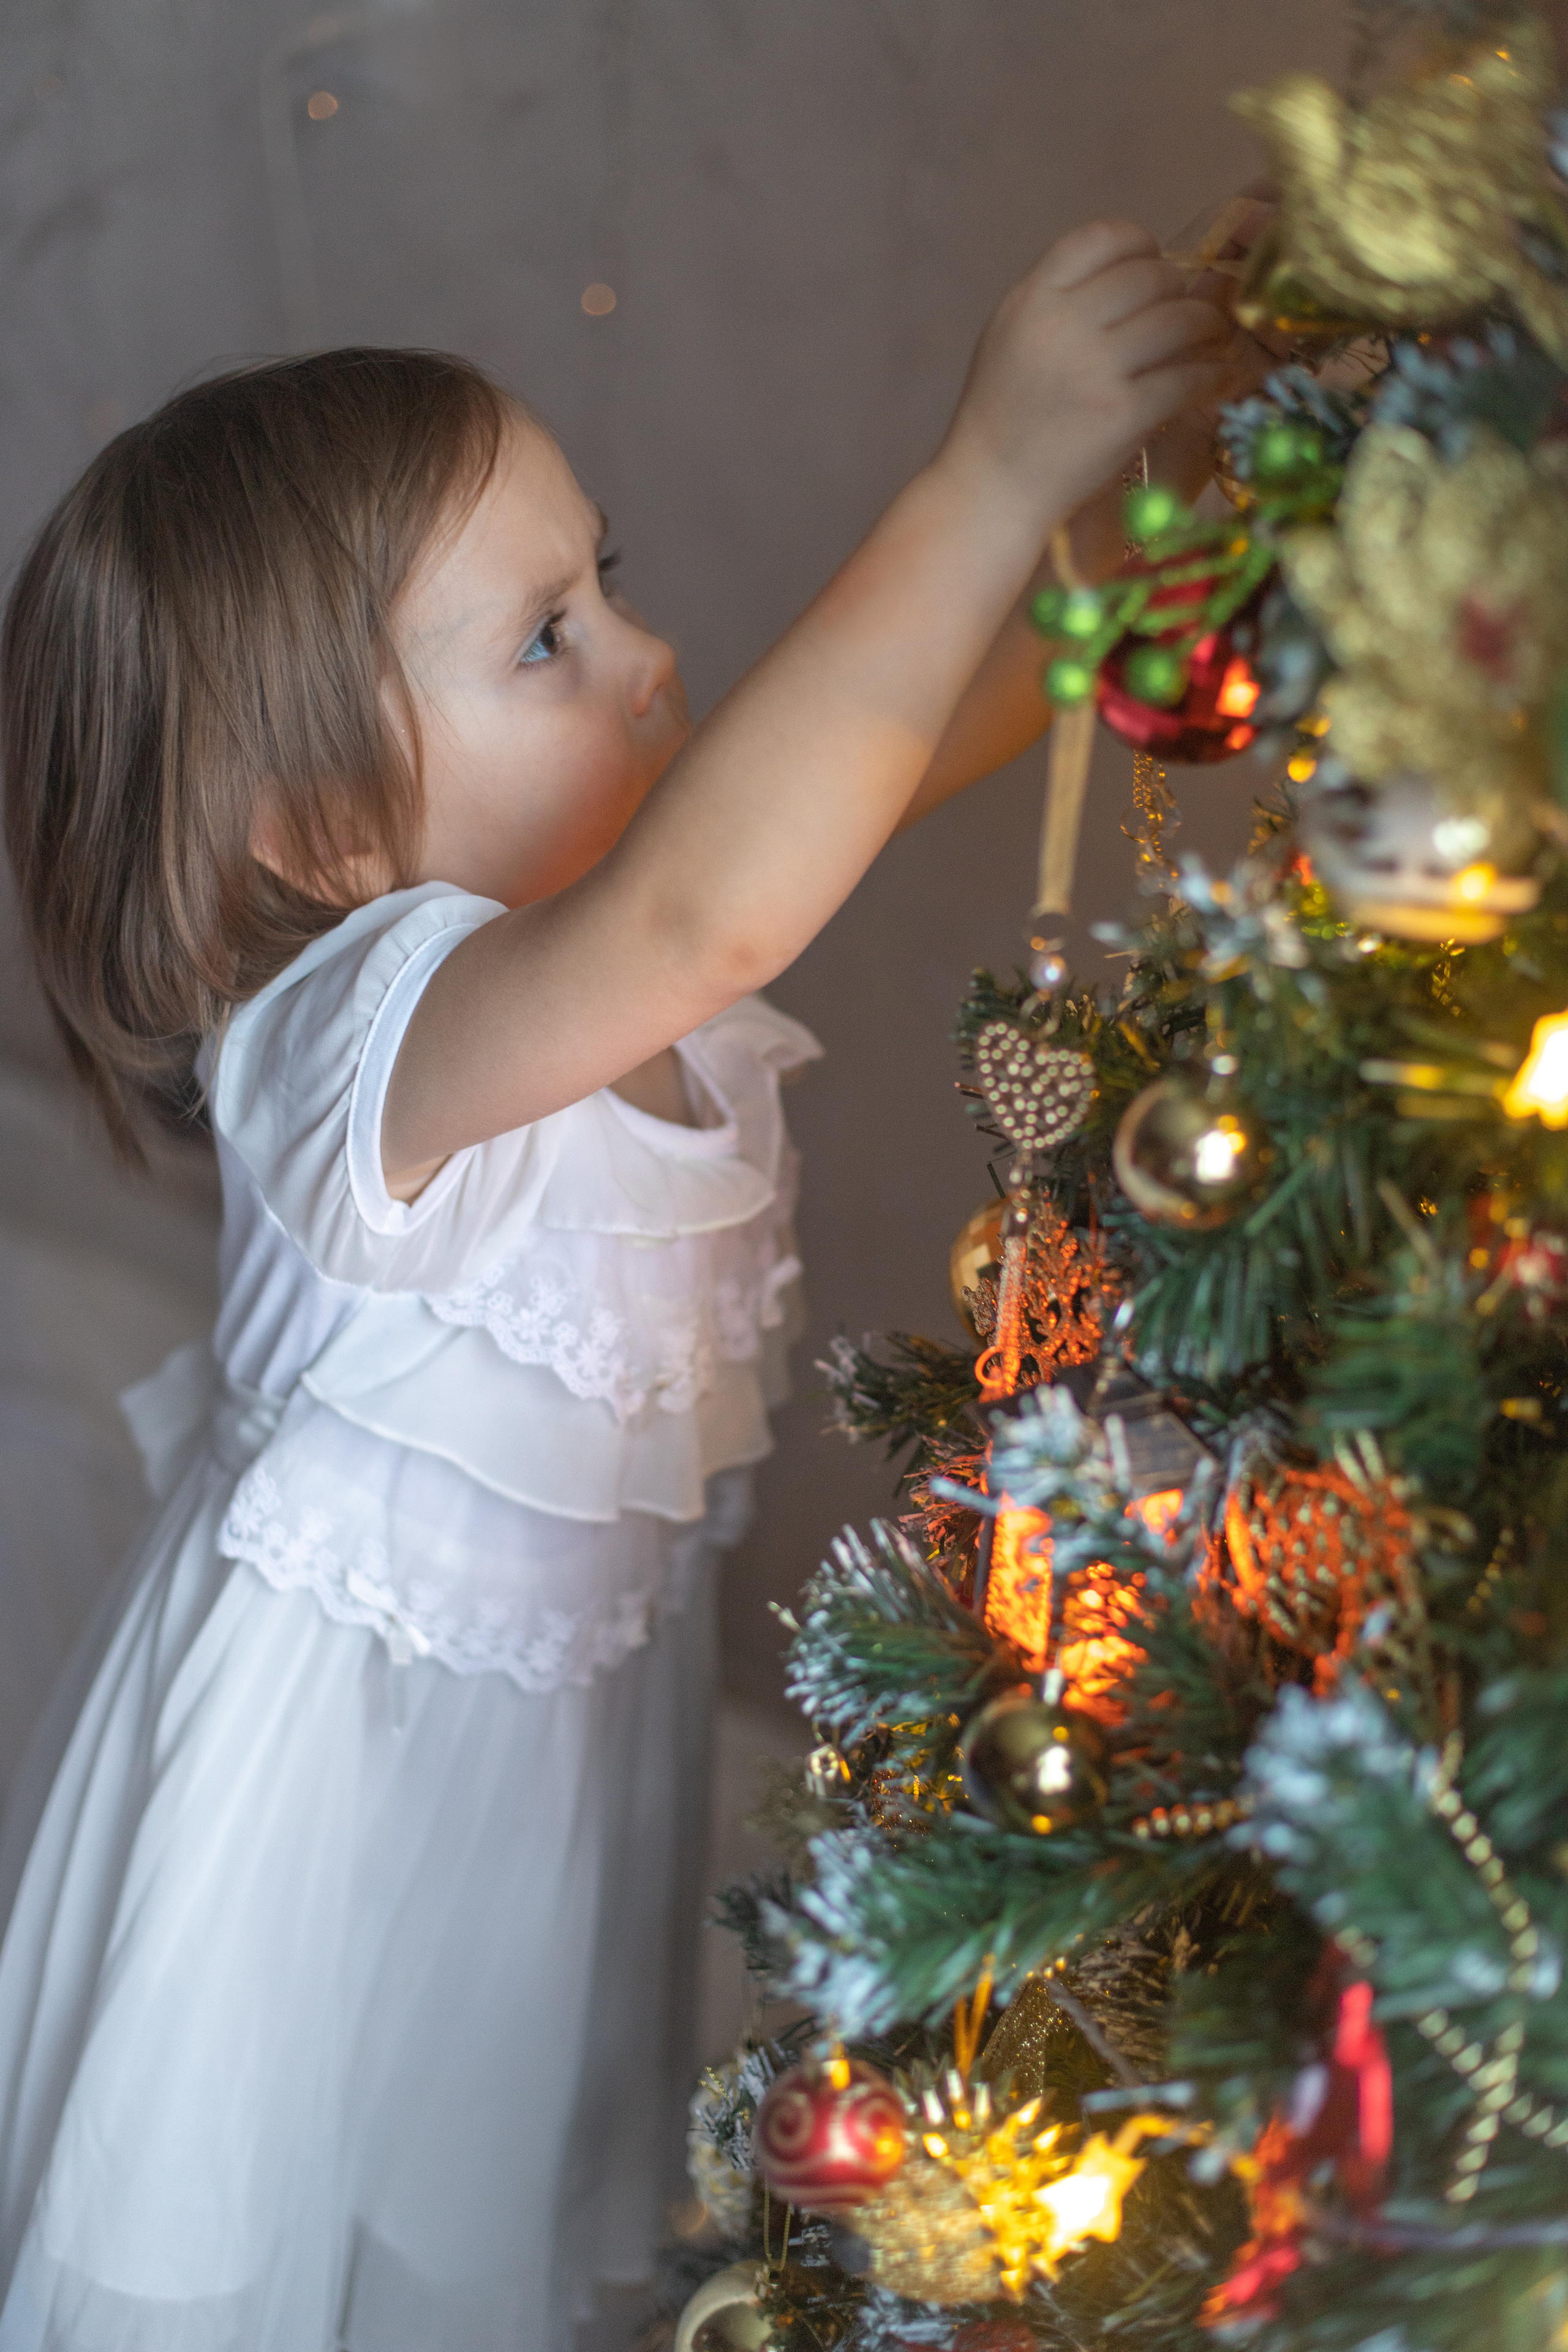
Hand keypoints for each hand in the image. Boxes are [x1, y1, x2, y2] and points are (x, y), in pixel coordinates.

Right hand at [939, 218, 1238, 531]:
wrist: (990, 490)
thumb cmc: (1001, 418)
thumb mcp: (1010, 337)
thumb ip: (1057, 301)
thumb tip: (1127, 274)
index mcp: (1032, 299)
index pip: (1100, 237)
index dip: (1139, 243)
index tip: (1154, 264)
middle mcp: (1062, 324)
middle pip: (1149, 275)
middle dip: (1179, 289)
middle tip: (1189, 310)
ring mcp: (1093, 370)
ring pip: (1179, 319)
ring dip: (1208, 324)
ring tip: (1214, 335)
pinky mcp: (1122, 415)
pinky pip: (1187, 377)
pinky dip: (1211, 374)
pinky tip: (1216, 377)